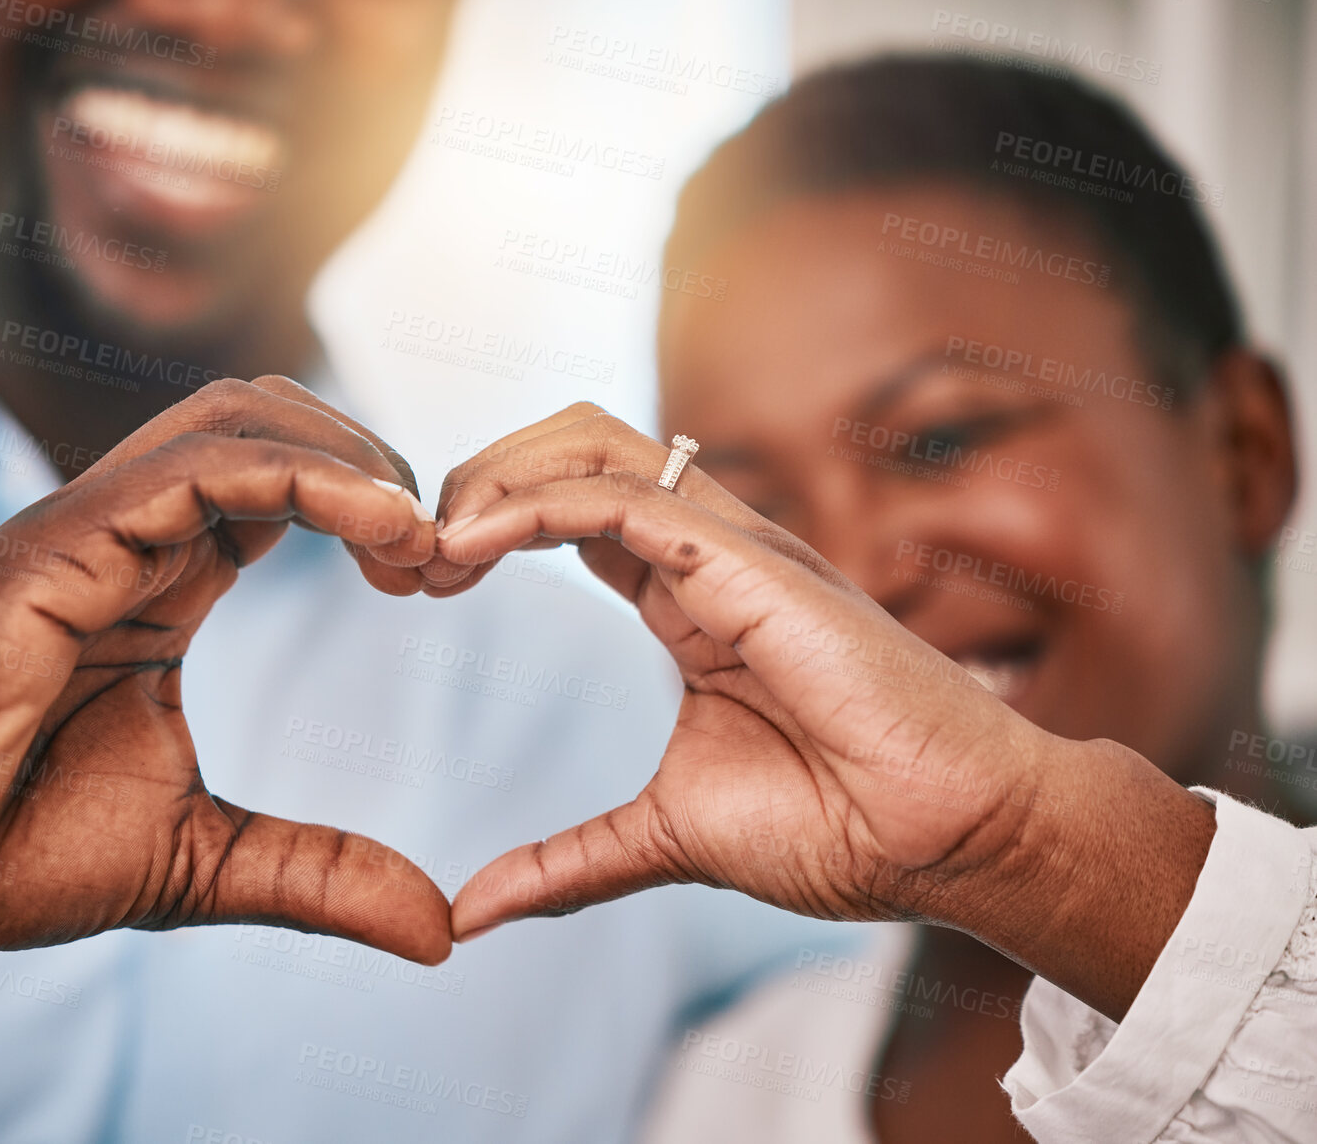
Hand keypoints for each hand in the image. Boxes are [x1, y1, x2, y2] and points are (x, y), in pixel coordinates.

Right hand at [0, 376, 449, 961]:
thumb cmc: (8, 851)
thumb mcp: (202, 863)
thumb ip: (320, 876)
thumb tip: (441, 932)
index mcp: (160, 582)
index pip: (282, 485)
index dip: (372, 508)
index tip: (437, 576)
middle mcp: (128, 535)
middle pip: (271, 419)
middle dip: (374, 462)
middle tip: (440, 553)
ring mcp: (87, 528)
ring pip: (239, 416)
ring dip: (348, 454)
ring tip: (417, 535)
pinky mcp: (52, 544)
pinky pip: (194, 467)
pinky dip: (301, 477)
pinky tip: (376, 530)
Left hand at [431, 405, 1212, 1016]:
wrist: (947, 844)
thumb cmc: (838, 829)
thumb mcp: (663, 837)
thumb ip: (566, 862)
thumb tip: (470, 910)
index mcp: (686, 596)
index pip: (569, 507)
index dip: (483, 526)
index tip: (415, 586)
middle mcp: (706, 553)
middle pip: (569, 449)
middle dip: (474, 481)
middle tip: (406, 563)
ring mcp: (731, 547)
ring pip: (591, 443)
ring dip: (491, 478)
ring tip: (429, 551)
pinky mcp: (750, 561)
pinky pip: (621, 495)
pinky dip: (530, 505)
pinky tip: (466, 548)